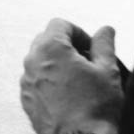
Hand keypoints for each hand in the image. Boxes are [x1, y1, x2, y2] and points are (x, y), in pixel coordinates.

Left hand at [20, 18, 122, 133]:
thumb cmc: (95, 109)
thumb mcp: (107, 71)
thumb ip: (104, 45)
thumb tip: (105, 31)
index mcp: (50, 47)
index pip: (60, 24)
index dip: (79, 33)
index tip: (92, 47)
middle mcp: (32, 60)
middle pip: (47, 40)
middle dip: (68, 47)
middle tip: (88, 64)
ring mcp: (26, 80)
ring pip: (41, 61)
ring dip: (58, 64)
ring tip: (80, 82)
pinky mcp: (26, 98)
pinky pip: (36, 81)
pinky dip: (50, 82)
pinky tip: (69, 96)